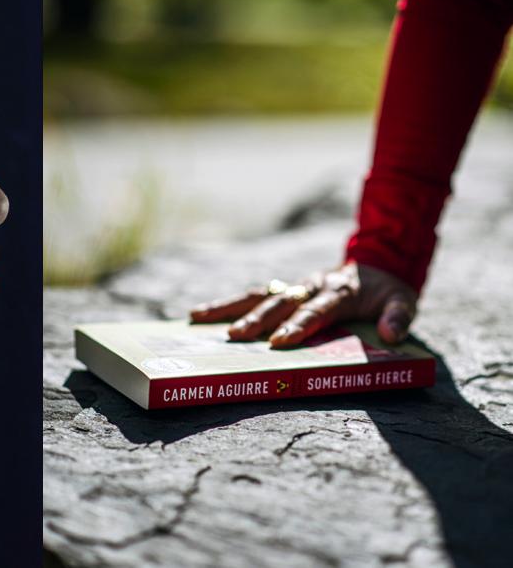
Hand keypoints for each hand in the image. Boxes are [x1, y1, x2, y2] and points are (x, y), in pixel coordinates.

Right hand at [189, 262, 417, 347]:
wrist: (377, 261)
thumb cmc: (387, 290)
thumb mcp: (404, 300)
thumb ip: (399, 316)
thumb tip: (390, 335)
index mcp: (339, 291)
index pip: (316, 311)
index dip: (298, 326)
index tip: (280, 342)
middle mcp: (311, 285)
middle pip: (280, 302)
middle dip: (257, 320)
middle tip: (235, 336)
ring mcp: (295, 285)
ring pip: (259, 294)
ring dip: (229, 306)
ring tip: (198, 316)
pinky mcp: (285, 288)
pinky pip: (255, 294)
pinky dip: (228, 303)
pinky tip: (202, 313)